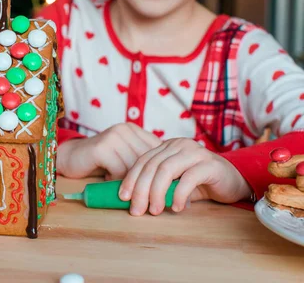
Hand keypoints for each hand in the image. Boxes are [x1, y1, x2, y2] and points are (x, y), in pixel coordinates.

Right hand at [56, 123, 162, 178]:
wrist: (69, 157)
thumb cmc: (100, 162)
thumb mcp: (124, 157)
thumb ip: (142, 161)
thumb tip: (171, 181)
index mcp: (134, 130)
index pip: (158, 151)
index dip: (160, 170)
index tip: (162, 188)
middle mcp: (126, 129)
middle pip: (147, 160)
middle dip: (147, 180)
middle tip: (145, 196)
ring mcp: (113, 136)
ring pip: (134, 166)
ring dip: (130, 182)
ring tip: (121, 186)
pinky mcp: (102, 147)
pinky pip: (119, 170)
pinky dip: (116, 180)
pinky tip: (107, 179)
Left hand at [118, 138, 252, 215]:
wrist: (234, 182)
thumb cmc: (200, 183)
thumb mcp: (174, 182)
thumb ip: (157, 185)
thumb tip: (132, 199)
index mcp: (167, 147)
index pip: (143, 161)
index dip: (131, 178)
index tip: (123, 197)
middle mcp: (179, 145)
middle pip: (152, 166)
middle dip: (141, 189)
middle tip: (137, 210)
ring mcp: (195, 152)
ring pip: (167, 170)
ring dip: (157, 192)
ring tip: (155, 210)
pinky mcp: (210, 164)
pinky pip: (189, 178)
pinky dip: (179, 194)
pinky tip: (176, 208)